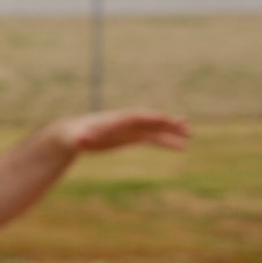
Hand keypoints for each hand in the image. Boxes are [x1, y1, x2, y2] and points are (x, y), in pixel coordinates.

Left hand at [56, 108, 190, 154]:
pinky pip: (152, 138)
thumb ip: (80, 138)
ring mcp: (130, 129)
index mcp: (114, 119)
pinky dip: (166, 141)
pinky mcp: (131, 137)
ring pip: (154, 129)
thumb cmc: (73, 136)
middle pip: (149, 120)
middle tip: (185, 125)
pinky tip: (180, 146)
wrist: (72, 135)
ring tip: (189, 135)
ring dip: (171, 132)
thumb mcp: (75, 138)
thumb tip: (81, 140)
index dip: (149, 117)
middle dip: (166, 122)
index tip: (164, 119)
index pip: (135, 116)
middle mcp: (125, 122)